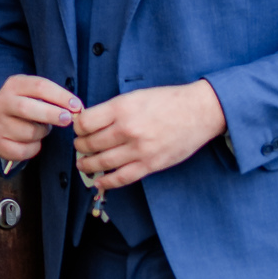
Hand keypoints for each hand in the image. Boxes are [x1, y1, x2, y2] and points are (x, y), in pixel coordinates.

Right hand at [0, 75, 83, 162]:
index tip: (77, 106)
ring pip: (28, 132)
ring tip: (41, 129)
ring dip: (42, 133)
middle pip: (27, 108)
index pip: (39, 87)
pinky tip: (33, 142)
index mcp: (14, 85)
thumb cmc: (25, 103)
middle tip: (68, 119)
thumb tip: (77, 109)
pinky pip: (22, 150)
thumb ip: (53, 98)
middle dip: (52, 114)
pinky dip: (33, 148)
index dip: (60, 96)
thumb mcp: (34, 92)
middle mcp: (2, 103)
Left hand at [73, 81, 226, 189]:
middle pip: (91, 143)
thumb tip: (91, 122)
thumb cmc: (169, 101)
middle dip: (81, 147)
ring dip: (88, 165)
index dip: (78, 127)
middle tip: (80, 147)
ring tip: (83, 164)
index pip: (85, 123)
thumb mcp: (137, 96)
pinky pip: (121, 178)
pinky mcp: (150, 164)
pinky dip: (106, 182)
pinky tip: (99, 181)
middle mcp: (128, 129)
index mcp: (122, 108)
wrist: (199, 111)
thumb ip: (114, 110)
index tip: (79, 129)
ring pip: (102, 162)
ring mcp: (139, 149)